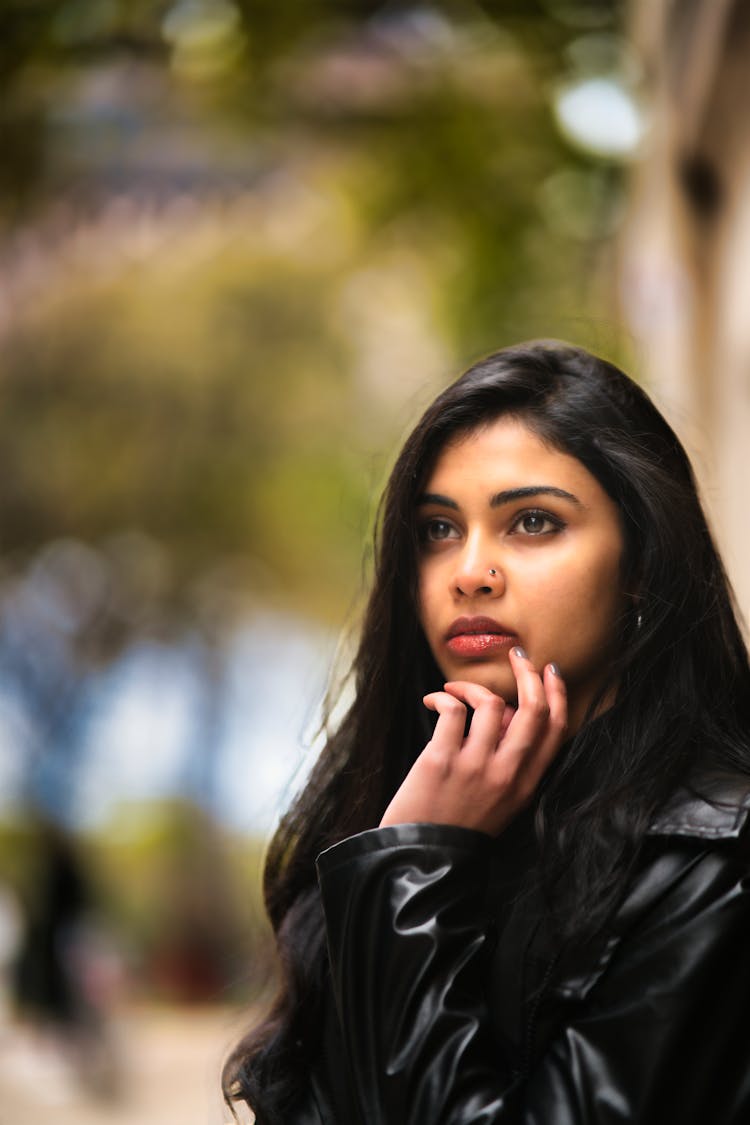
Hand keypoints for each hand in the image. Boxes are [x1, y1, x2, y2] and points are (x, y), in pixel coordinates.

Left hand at [379, 649, 566, 835]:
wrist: (419, 858)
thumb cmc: (456, 826)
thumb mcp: (499, 802)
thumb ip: (509, 762)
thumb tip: (505, 715)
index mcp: (525, 785)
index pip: (556, 730)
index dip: (557, 694)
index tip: (550, 670)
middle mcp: (506, 775)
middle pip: (532, 710)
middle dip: (528, 673)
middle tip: (516, 655)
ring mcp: (475, 767)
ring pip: (491, 703)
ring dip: (471, 686)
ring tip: (453, 691)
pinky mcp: (441, 760)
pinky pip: (453, 709)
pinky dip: (443, 697)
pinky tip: (433, 701)